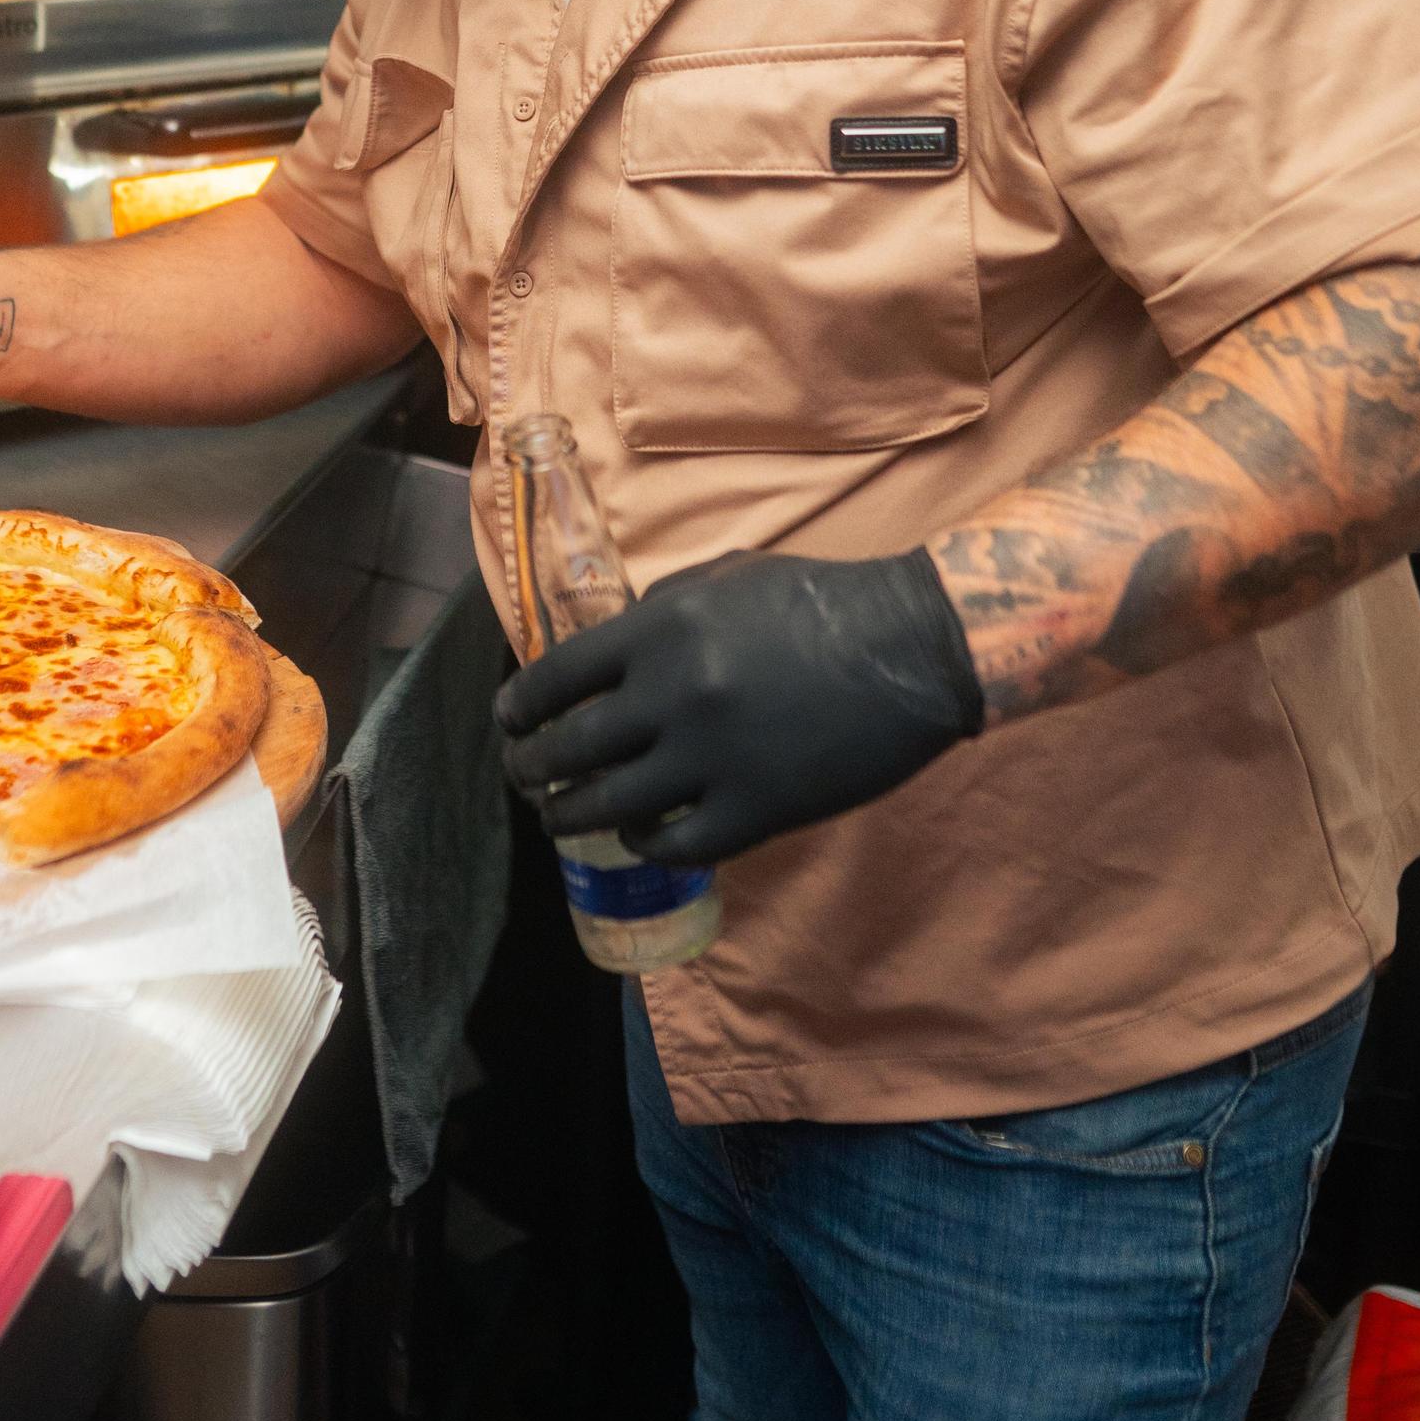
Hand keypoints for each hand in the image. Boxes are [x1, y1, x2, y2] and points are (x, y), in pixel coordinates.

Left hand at [495, 546, 985, 868]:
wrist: (911, 647)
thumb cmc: (821, 600)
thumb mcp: (727, 576)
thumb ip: (661, 608)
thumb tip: (609, 649)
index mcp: (660, 629)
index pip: (555, 679)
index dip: (519, 709)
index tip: (508, 723)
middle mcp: (672, 695)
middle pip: (567, 750)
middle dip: (530, 770)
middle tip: (522, 778)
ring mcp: (711, 759)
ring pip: (606, 806)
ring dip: (569, 815)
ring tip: (558, 817)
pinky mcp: (754, 811)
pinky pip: (673, 844)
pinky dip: (644, 842)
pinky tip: (639, 834)